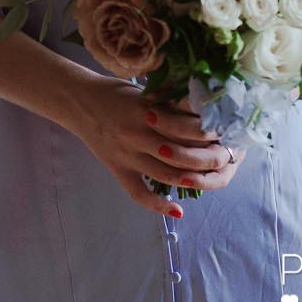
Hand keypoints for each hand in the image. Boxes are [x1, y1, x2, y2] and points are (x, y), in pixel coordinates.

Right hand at [58, 77, 242, 215]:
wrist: (76, 99)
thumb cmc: (113, 92)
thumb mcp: (145, 92)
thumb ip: (170, 103)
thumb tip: (202, 113)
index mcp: (149, 112)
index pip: (187, 129)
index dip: (209, 135)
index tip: (225, 136)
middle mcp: (139, 135)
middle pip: (181, 154)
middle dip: (205, 159)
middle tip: (223, 161)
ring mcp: (128, 154)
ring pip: (166, 174)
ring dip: (189, 181)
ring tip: (207, 182)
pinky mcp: (117, 168)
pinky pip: (139, 192)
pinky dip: (158, 205)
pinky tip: (177, 210)